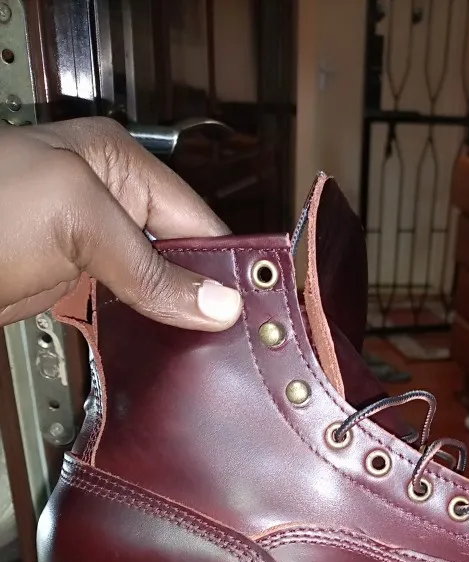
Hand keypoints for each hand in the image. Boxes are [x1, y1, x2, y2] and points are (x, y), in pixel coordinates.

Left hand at [0, 118, 242, 330]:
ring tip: (212, 350)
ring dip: (181, 318)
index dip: (229, 262)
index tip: (256, 303)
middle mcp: (110, 205)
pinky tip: (169, 350)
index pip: (199, 219)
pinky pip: (129, 310)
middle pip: (183, 256)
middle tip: (238, 336)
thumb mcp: (76, 218)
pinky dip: (150, 332)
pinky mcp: (74, 285)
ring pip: (159, 287)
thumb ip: (147, 264)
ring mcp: (92, 247)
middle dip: (208, 295)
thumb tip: (215, 301)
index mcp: (118, 165)